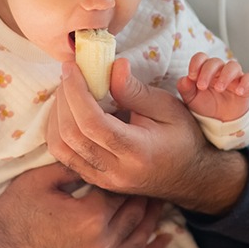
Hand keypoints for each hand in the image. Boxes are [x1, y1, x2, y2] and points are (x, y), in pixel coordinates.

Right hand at [0, 162, 169, 247]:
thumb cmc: (12, 218)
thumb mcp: (38, 181)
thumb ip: (70, 166)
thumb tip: (92, 150)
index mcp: (91, 216)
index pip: (120, 187)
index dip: (125, 171)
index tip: (129, 155)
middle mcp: (104, 242)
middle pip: (135, 211)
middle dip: (144, 192)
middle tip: (152, 174)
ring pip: (139, 237)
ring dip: (153, 218)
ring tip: (163, 201)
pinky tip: (163, 242)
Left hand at [47, 59, 247, 214]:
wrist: (192, 176)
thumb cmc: (183, 138)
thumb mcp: (167, 107)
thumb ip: (135, 90)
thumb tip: (113, 65)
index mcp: (137, 151)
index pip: (92, 123)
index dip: (75, 92)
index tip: (72, 67)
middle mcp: (116, 171)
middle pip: (70, 135)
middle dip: (63, 99)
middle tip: (70, 74)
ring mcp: (104, 180)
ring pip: (61, 148)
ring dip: (56, 115)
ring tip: (68, 91)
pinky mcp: (97, 181)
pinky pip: (65, 156)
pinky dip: (59, 130)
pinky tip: (69, 111)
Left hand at [176, 53, 248, 121]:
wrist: (222, 120)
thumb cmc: (206, 104)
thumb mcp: (192, 99)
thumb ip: (185, 89)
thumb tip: (183, 80)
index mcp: (205, 70)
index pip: (201, 58)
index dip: (196, 63)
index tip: (191, 76)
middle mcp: (220, 70)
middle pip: (215, 61)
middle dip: (207, 72)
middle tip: (202, 86)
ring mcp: (234, 77)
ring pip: (233, 66)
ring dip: (226, 75)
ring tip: (219, 88)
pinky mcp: (246, 86)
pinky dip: (245, 83)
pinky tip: (239, 91)